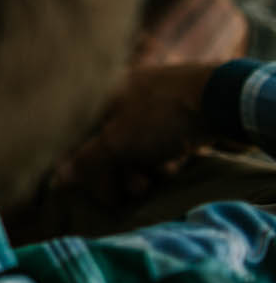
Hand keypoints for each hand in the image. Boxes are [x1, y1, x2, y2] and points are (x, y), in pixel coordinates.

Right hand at [50, 63, 218, 207]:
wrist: (223, 101)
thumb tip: (59, 177)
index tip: (89, 188)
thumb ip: (87, 159)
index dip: (81, 161)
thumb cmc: (160, 117)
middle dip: (117, 171)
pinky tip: (172, 170)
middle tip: (128, 192)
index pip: (80, 130)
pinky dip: (164, 160)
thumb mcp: (116, 141)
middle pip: (110, 141)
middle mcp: (129, 94)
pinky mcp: (184, 117)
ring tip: (151, 183)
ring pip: (139, 145)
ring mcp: (158, 104)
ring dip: (141, 170)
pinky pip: (164, 144)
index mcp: (105, 91)